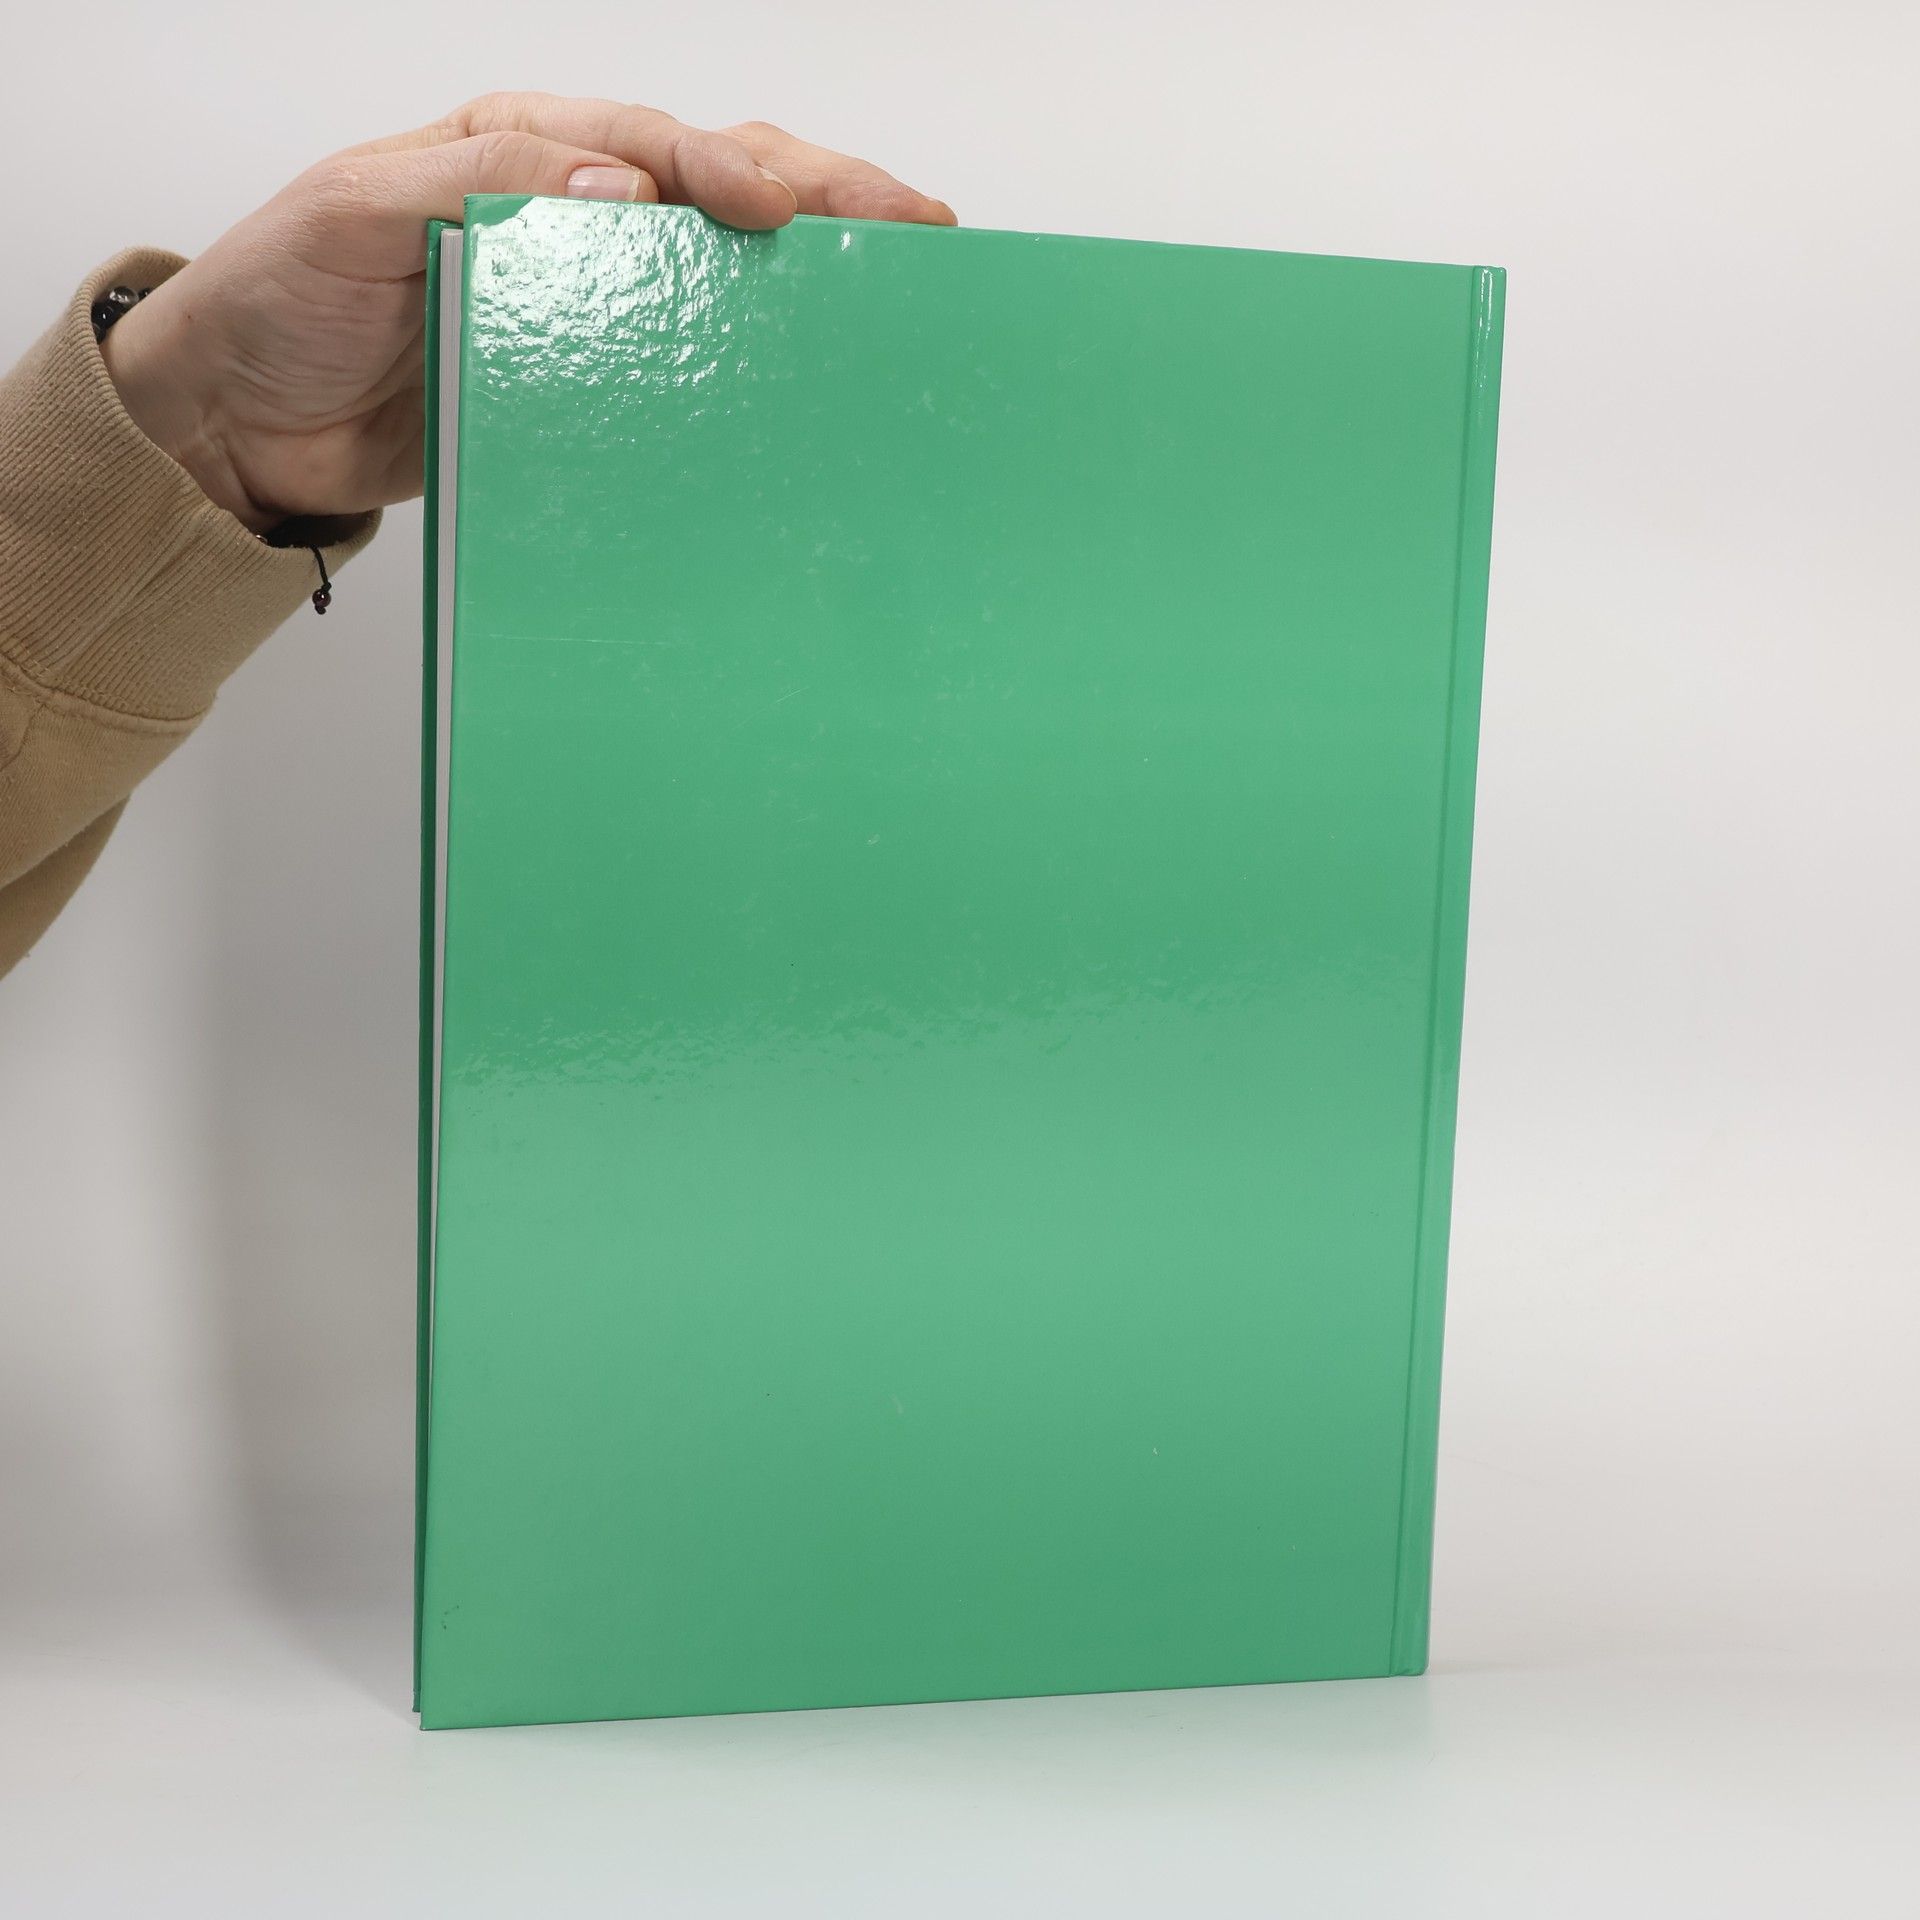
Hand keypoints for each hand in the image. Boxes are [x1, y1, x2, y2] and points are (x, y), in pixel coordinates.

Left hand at [101, 95, 955, 533]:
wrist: (246, 426)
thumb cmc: (283, 301)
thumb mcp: (357, 215)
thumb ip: (478, 188)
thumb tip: (622, 185)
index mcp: (516, 147)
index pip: (646, 139)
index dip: (720, 166)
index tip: (778, 209)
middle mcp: (568, 209)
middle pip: (716, 180)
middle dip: (820, 193)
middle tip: (910, 222)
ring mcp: (589, 299)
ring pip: (722, 264)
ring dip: (812, 268)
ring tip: (900, 275)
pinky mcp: (591, 378)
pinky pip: (688, 358)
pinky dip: (755, 357)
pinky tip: (815, 365)